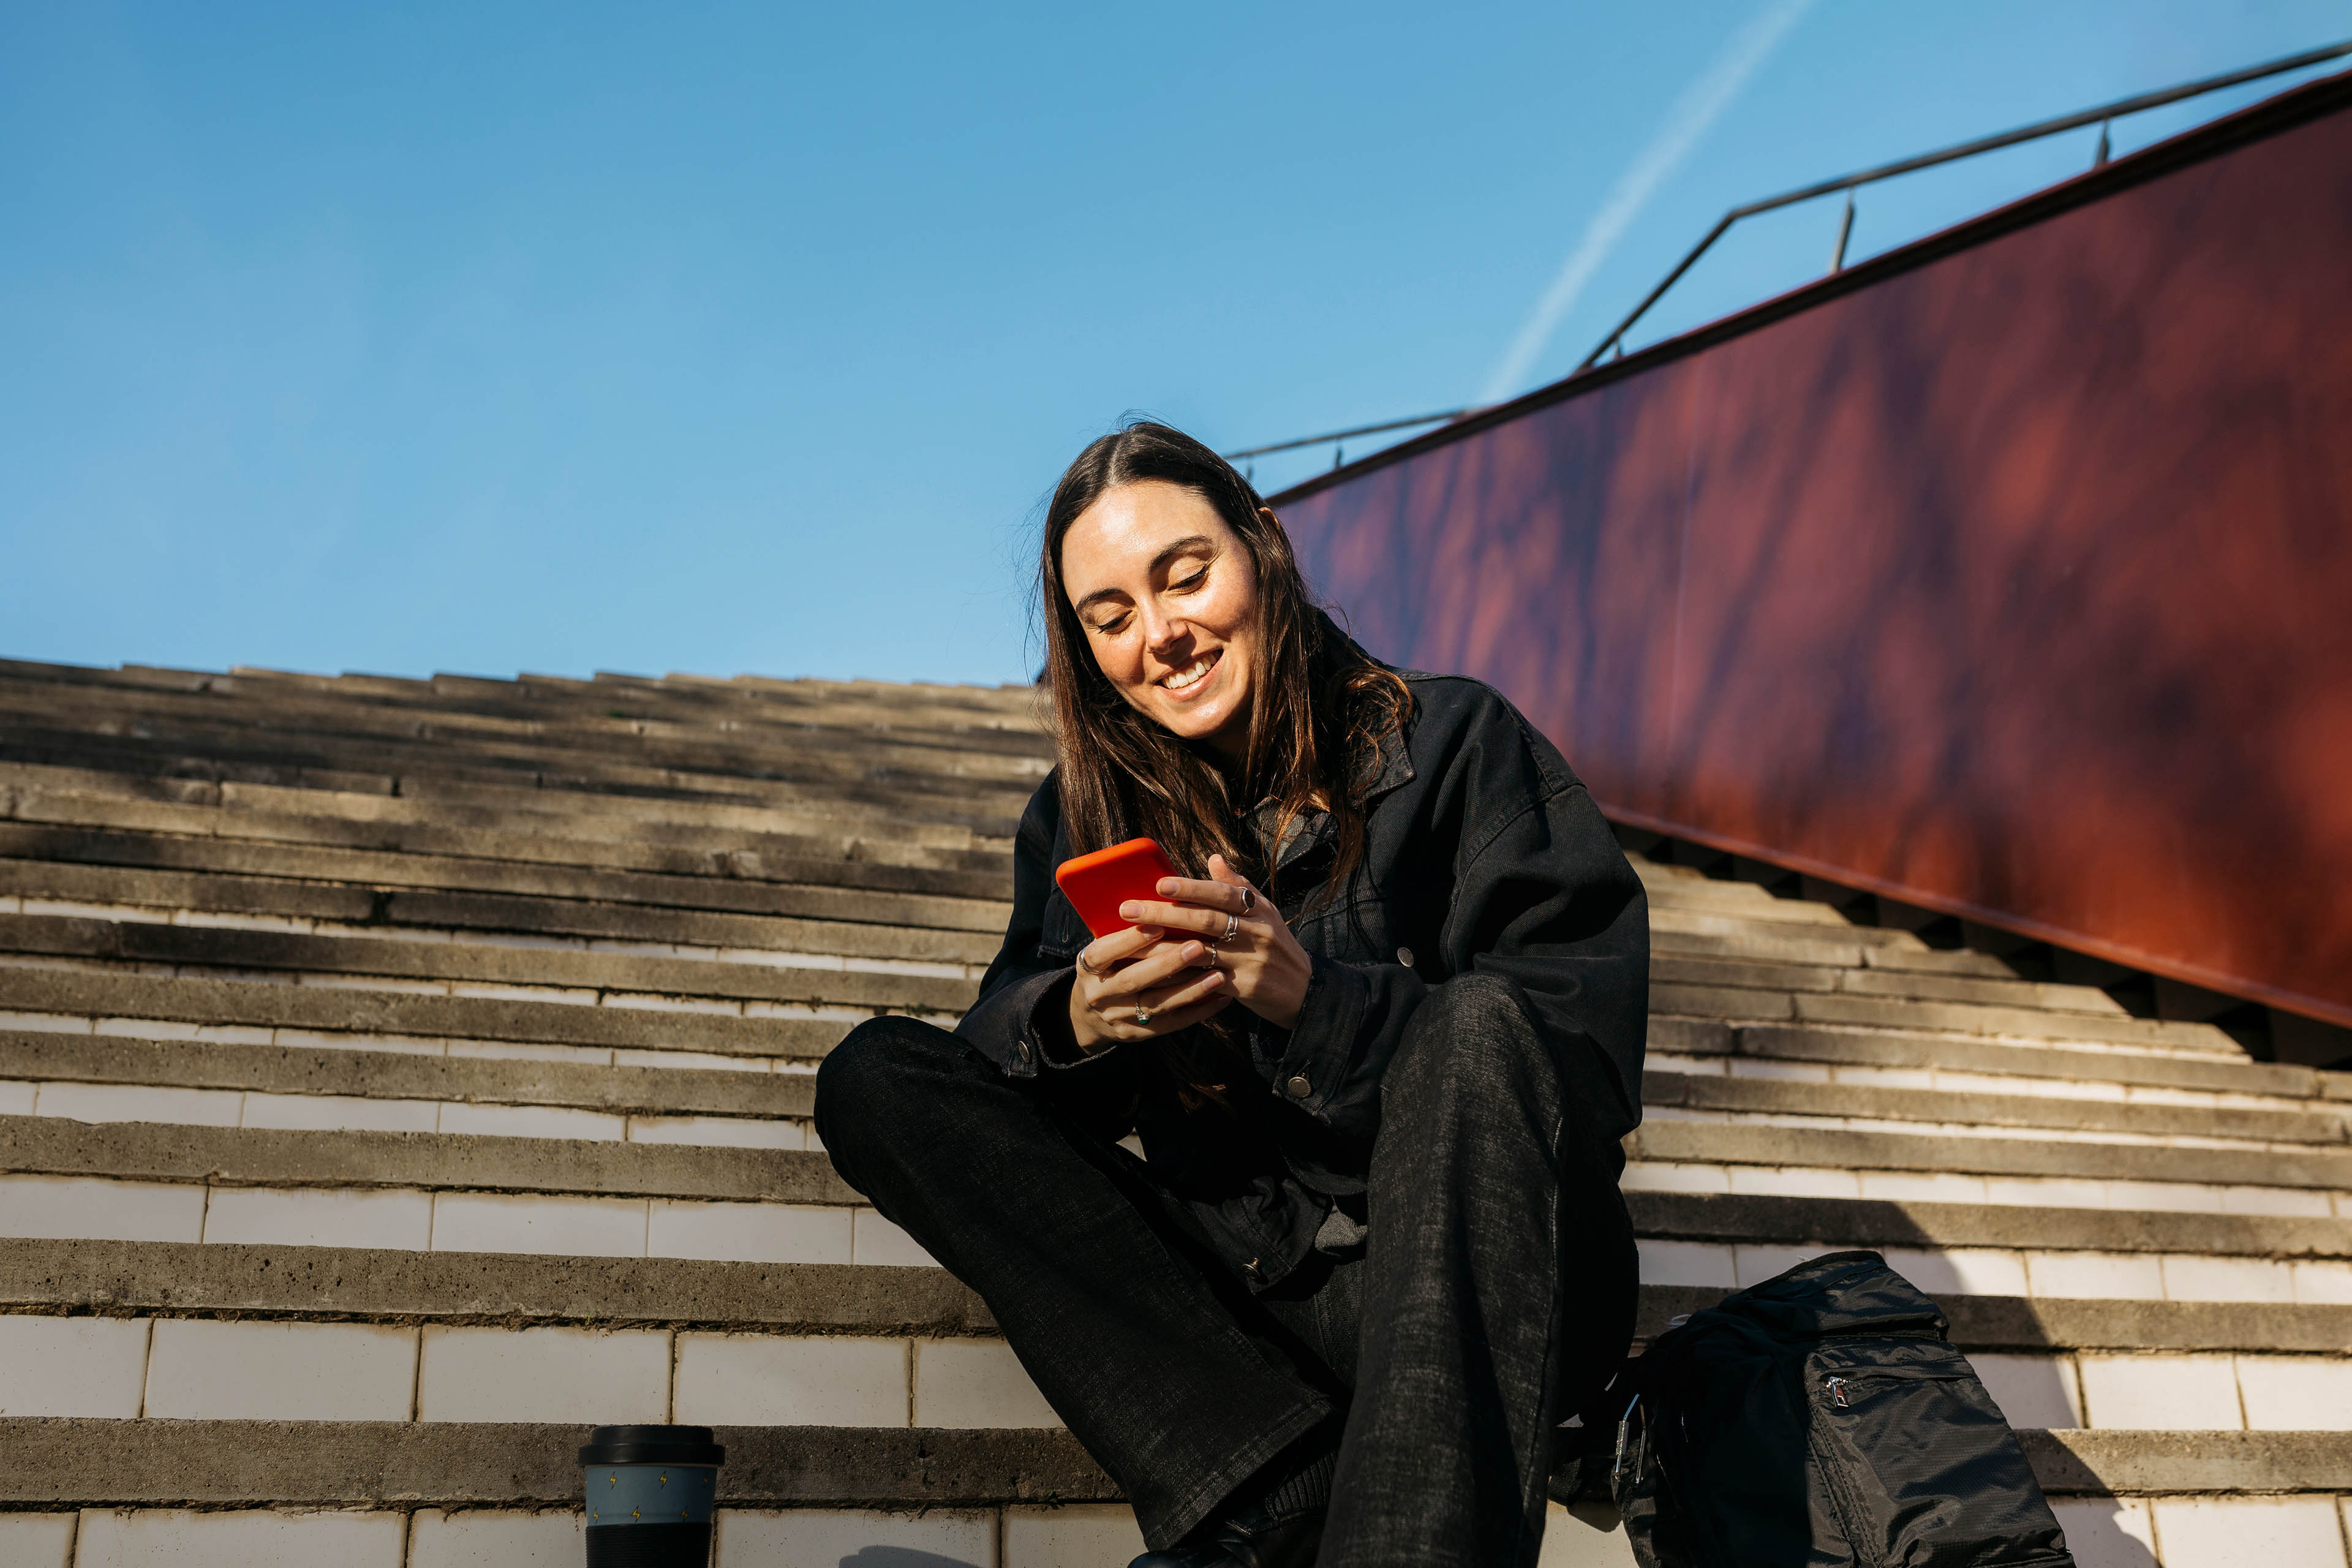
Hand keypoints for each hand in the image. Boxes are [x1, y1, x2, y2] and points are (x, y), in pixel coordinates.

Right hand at [1067, 921, 1233, 1052]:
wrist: (1089, 1016)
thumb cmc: (1107, 968)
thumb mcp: (1104, 949)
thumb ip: (1126, 930)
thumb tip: (1162, 898)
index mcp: (1088, 966)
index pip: (1104, 952)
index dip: (1130, 940)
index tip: (1157, 924)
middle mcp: (1099, 994)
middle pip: (1134, 979)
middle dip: (1167, 963)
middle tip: (1198, 947)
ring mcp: (1119, 1017)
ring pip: (1157, 1004)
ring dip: (1190, 989)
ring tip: (1218, 974)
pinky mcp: (1139, 1034)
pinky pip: (1172, 1024)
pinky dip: (1198, 1010)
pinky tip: (1221, 997)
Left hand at [1122, 855, 1310, 1029]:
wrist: (1305, 991)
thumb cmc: (1276, 946)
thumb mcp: (1265, 913)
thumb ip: (1238, 887)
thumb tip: (1214, 858)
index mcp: (1259, 910)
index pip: (1223, 893)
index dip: (1191, 887)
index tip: (1160, 883)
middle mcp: (1256, 932)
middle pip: (1206, 919)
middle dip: (1165, 913)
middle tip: (1129, 908)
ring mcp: (1250, 961)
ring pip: (1201, 951)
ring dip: (1164, 946)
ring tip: (1133, 940)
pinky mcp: (1245, 988)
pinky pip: (1205, 981)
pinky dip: (1180, 976)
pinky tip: (1155, 972)